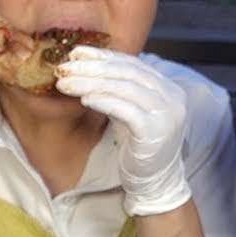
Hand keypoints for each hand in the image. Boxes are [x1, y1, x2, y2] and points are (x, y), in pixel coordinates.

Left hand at [55, 47, 190, 215]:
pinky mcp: (156, 130)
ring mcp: (167, 113)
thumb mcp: (130, 113)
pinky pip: (126, 109)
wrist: (155, 183)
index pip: (132, 63)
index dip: (102, 56)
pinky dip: (103, 101)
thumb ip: (120, 90)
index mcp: (168, 88)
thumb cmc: (139, 148)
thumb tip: (87, 66)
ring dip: (90, 83)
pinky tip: (84, 99)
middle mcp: (172, 96)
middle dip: (91, 68)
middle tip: (63, 67)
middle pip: (126, 72)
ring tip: (65, 83)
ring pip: (123, 88)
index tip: (75, 53)